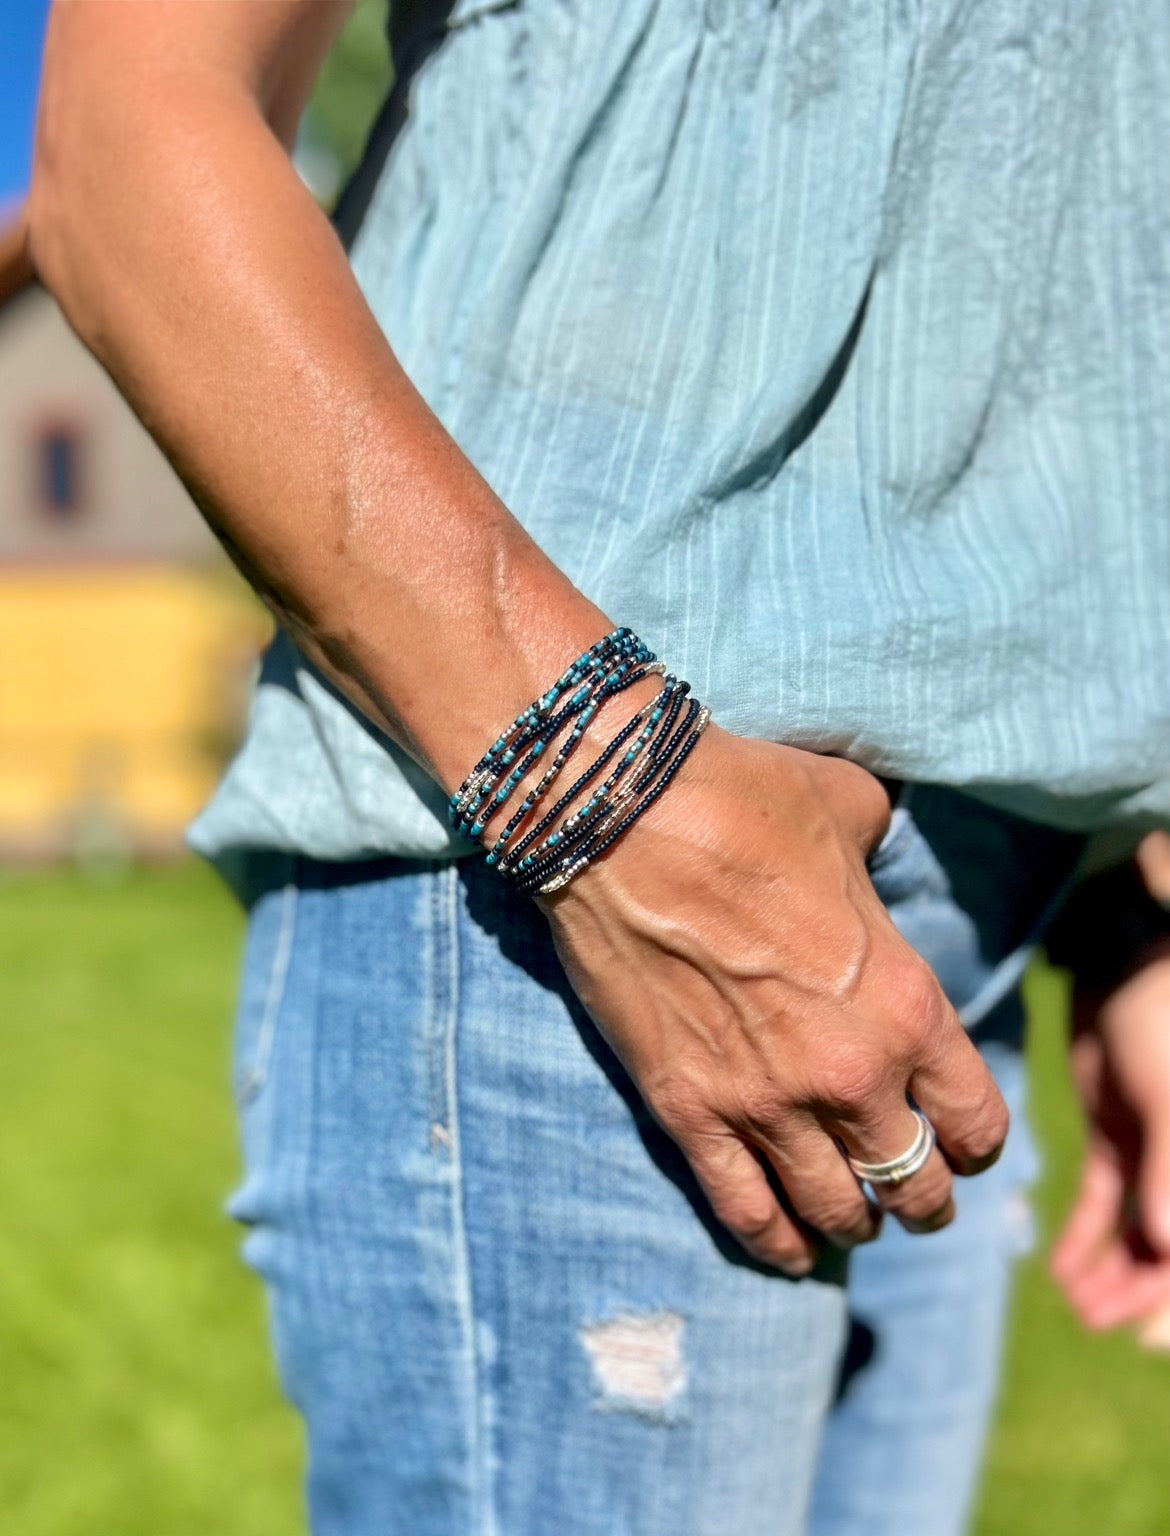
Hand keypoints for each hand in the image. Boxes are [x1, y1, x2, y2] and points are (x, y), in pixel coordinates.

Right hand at [541, 725, 1008, 1273]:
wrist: (623, 820)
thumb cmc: (744, 803)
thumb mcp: (849, 811)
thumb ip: (879, 855)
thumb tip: (874, 850)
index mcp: (905, 1005)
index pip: (973, 1117)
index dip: (977, 1142)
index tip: (965, 1144)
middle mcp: (850, 1073)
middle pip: (913, 1182)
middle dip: (924, 1200)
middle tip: (916, 1201)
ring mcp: (764, 1102)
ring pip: (834, 1208)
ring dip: (853, 1225)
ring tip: (853, 1225)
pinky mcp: (687, 1111)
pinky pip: (743, 1208)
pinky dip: (773, 1242)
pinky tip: (790, 1253)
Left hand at [1052, 953, 1169, 1333]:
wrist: (1129, 956)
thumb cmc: (1167, 1019)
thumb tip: (1165, 1249)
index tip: (1141, 1338)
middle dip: (1139, 1294)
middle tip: (1090, 1318)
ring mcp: (1159, 1159)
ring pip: (1140, 1237)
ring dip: (1109, 1274)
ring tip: (1072, 1300)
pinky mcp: (1121, 1136)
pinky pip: (1106, 1201)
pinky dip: (1085, 1236)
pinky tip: (1059, 1268)